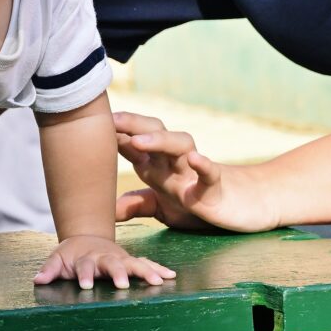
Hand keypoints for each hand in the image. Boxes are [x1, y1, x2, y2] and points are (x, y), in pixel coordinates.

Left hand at [34, 234, 174, 288]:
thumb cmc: (72, 254)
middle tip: (122, 284)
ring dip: (144, 271)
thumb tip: (37, 280)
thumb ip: (49, 270)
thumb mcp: (57, 259)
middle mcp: (105, 258)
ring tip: (157, 281)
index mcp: (86, 259)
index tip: (84, 285)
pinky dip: (158, 269)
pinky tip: (171, 276)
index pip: (84, 267)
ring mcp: (120, 258)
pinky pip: (146, 264)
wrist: (86, 238)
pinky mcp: (130, 261)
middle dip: (117, 274)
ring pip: (133, 263)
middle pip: (112, 264)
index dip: (84, 275)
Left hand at [113, 111, 278, 232]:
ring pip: (179, 146)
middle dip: (132, 123)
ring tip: (138, 141)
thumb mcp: (162, 206)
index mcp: (156, 165)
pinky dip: (204, 168)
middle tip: (109, 120)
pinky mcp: (215, 189)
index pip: (132, 142)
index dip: (113, 133)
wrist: (242, 206)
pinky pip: (210, 175)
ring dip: (159, 141)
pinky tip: (196, 161)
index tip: (88, 122)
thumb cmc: (198, 201)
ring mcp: (194, 173)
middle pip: (153, 132)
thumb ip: (136, 204)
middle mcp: (173, 163)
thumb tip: (107, 210)